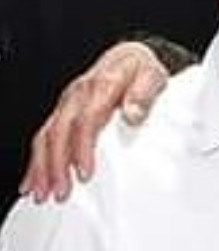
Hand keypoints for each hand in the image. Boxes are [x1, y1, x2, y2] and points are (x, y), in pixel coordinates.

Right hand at [19, 42, 168, 202]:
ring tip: (42, 194)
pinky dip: (36, 161)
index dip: (82, 148)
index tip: (85, 173)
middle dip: (56, 165)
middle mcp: (78, 95)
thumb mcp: (153, 76)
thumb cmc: (141, 69)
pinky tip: (33, 181)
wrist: (130, 56)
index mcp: (100, 87)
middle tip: (61, 192)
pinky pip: (44, 136)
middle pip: (59, 132)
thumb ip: (144, 94)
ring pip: (46, 136)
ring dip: (42, 167)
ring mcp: (67, 103)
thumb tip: (133, 113)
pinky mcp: (63, 111)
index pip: (86, 121)